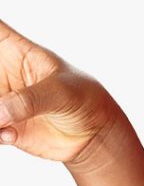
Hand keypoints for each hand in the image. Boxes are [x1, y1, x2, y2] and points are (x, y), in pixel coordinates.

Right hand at [0, 17, 120, 165]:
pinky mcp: (0, 125)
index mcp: (16, 50)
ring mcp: (0, 100)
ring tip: (3, 118)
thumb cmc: (82, 97)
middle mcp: (2, 73)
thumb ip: (29, 100)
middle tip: (2, 93)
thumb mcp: (60, 92)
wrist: (92, 132)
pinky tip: (9, 135)